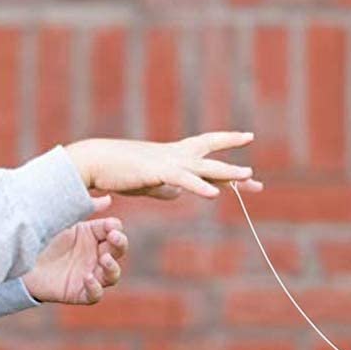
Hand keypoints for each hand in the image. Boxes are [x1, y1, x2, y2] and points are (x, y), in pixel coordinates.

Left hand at [22, 196, 126, 304]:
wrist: (18, 258)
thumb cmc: (40, 236)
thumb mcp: (61, 220)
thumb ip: (83, 209)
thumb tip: (107, 198)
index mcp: (92, 236)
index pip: (114, 231)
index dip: (116, 229)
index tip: (111, 226)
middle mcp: (94, 255)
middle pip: (118, 252)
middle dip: (120, 244)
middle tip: (114, 237)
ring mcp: (89, 274)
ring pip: (112, 275)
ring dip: (112, 267)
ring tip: (104, 259)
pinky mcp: (79, 292)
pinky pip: (95, 294)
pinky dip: (95, 287)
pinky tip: (88, 278)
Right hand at [65, 131, 263, 199]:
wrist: (94, 161)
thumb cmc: (117, 171)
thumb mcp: (146, 183)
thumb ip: (164, 187)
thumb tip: (178, 194)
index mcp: (172, 157)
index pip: (205, 158)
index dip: (226, 160)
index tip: (246, 163)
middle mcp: (175, 155)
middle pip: (211, 161)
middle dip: (234, 170)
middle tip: (256, 181)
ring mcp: (167, 161)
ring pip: (203, 167)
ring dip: (226, 172)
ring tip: (248, 176)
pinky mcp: (156, 171)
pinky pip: (183, 179)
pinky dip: (198, 186)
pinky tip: (214, 194)